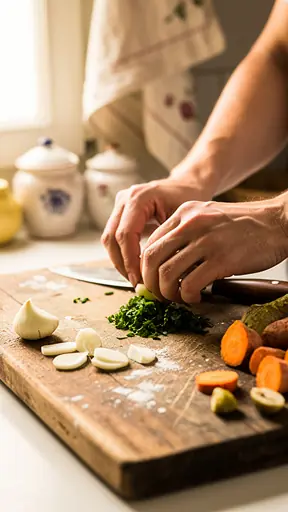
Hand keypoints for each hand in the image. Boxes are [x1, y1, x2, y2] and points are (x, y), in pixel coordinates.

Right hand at [101, 178, 208, 285]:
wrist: (186, 184)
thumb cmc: (189, 199)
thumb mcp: (184, 221)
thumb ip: (170, 244)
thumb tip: (162, 275)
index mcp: (140, 197)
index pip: (125, 234)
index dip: (129, 260)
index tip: (139, 279)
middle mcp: (125, 198)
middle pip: (111, 238)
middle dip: (122, 264)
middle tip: (136, 282)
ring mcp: (120, 204)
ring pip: (108, 239)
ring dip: (119, 261)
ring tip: (135, 278)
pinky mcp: (120, 212)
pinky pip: (113, 237)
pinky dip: (121, 254)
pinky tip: (135, 267)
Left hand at [141, 198, 287, 302]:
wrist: (278, 222)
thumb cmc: (245, 224)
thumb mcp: (208, 216)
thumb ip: (186, 233)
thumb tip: (165, 262)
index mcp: (184, 213)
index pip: (150, 243)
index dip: (145, 268)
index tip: (151, 281)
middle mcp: (191, 224)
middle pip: (151, 259)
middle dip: (150, 283)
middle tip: (159, 295)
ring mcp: (206, 241)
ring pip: (166, 274)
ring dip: (168, 294)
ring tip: (179, 298)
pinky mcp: (221, 259)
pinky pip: (190, 285)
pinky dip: (188, 297)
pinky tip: (196, 298)